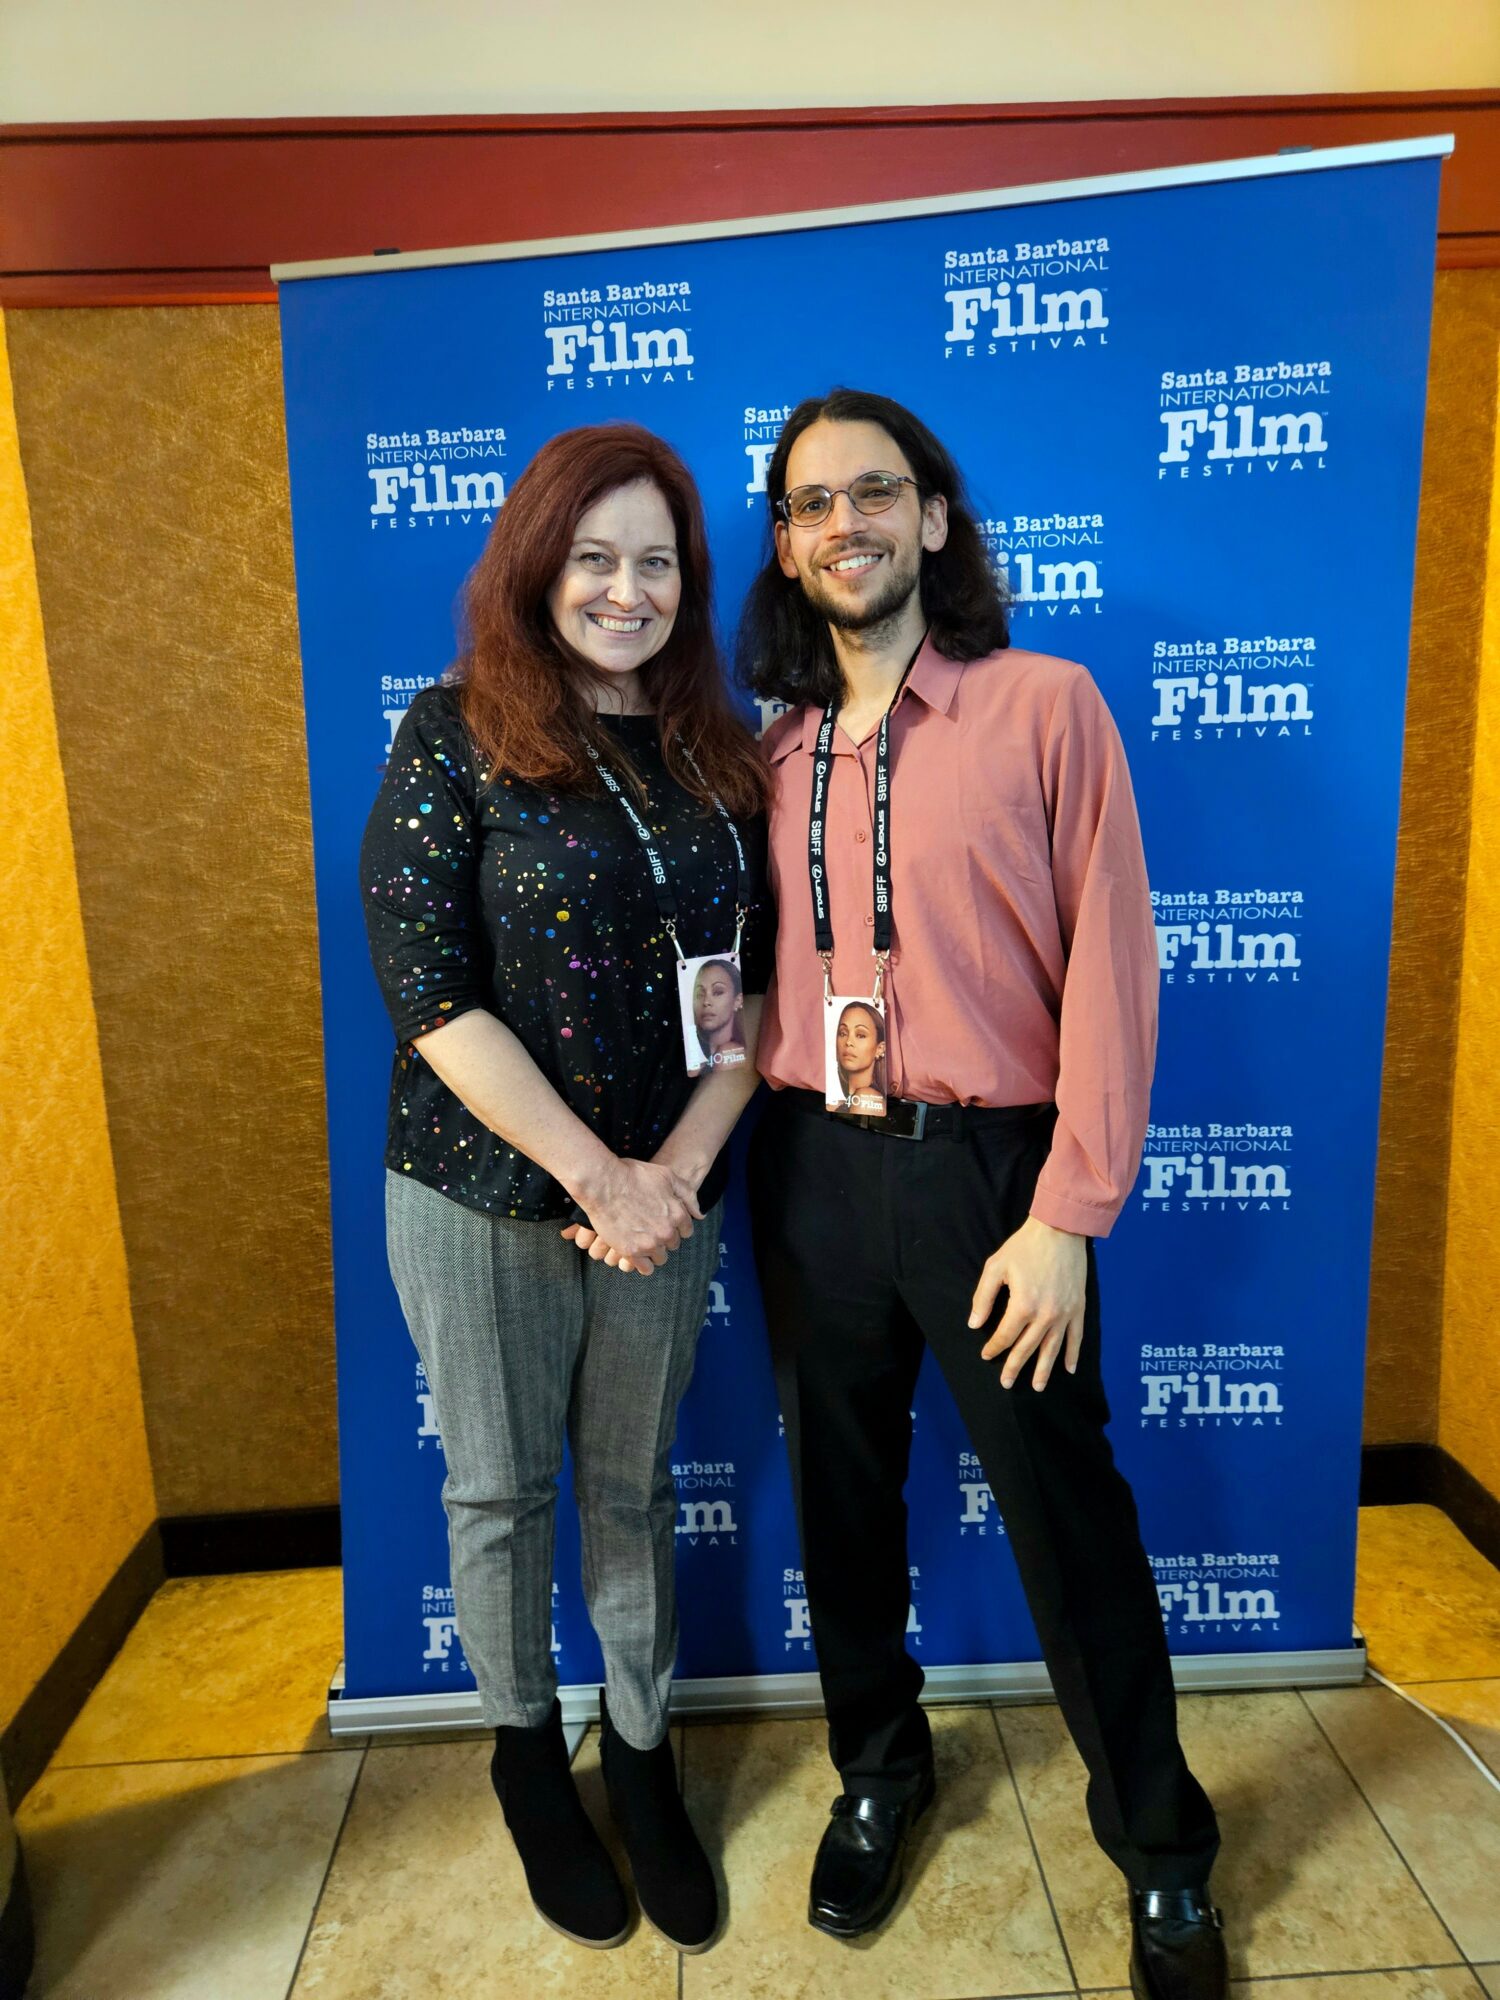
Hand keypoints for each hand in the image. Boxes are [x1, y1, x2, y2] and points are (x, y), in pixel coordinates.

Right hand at [559, 1156, 700, 1275]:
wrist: (603, 1183)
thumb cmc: (633, 1175)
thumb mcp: (667, 1176)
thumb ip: (687, 1195)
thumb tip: (700, 1214)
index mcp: (677, 1214)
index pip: (686, 1231)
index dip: (674, 1226)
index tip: (663, 1222)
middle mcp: (667, 1231)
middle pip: (672, 1244)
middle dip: (663, 1238)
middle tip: (649, 1229)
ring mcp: (649, 1243)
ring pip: (660, 1258)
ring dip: (653, 1252)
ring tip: (641, 1241)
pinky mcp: (631, 1252)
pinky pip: (645, 1268)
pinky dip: (642, 1263)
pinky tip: (636, 1254)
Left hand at [967, 1215, 1086, 1389]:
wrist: (1060, 1231)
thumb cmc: (1024, 1247)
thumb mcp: (995, 1267)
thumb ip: (983, 1298)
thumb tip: (975, 1325)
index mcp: (1022, 1306)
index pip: (1005, 1336)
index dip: (994, 1348)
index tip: (986, 1355)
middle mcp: (1045, 1316)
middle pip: (1027, 1349)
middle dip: (1015, 1367)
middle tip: (1006, 1383)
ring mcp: (1064, 1314)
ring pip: (1052, 1349)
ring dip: (1044, 1370)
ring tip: (1037, 1387)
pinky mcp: (1078, 1308)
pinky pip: (1076, 1338)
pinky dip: (1072, 1355)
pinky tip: (1068, 1369)